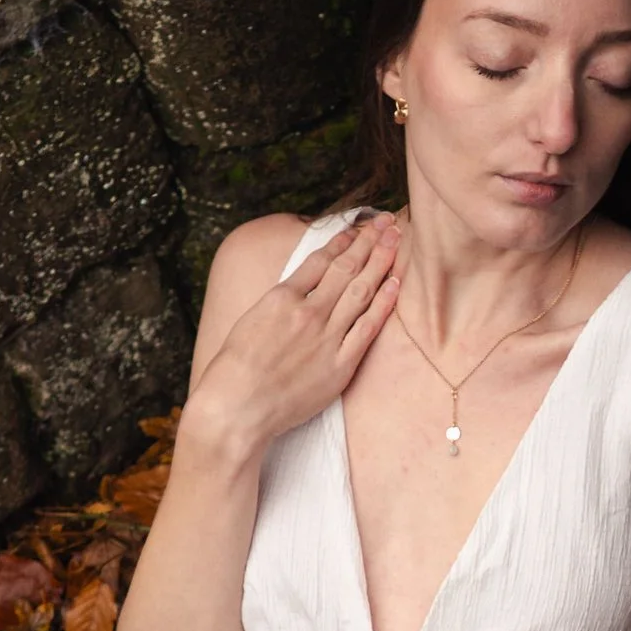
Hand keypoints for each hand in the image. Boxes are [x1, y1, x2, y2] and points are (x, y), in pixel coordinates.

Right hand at [188, 211, 402, 456]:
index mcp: (281, 297)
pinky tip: (394, 282)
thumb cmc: (235, 369)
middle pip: (346, 268)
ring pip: (361, 290)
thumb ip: (278, 302)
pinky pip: (367, 327)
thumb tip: (299, 287)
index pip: (320, 260)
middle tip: (386, 222)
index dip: (342, 241)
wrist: (237, 407)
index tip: (357, 229)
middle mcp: (307, 312)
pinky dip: (383, 303)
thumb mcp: (250, 320)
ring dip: (381, 261)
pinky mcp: (340, 365)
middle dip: (369, 241)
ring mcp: (326, 338)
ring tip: (396, 239)